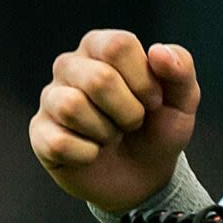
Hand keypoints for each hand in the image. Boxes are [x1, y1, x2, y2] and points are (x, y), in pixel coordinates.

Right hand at [30, 30, 201, 211]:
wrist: (143, 177)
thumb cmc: (158, 129)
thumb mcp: (182, 101)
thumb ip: (181, 69)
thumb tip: (158, 52)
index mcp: (101, 46)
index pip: (118, 45)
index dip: (144, 81)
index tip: (154, 102)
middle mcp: (70, 65)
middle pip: (98, 79)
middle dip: (129, 112)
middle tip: (132, 123)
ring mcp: (51, 98)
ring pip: (72, 106)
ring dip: (105, 132)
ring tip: (111, 136)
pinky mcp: (40, 133)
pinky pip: (58, 142)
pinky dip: (86, 154)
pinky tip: (93, 153)